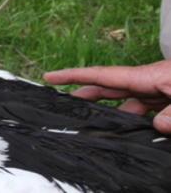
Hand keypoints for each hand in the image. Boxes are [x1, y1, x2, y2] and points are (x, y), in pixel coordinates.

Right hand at [44, 59, 170, 133]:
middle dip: (83, 95)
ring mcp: (155, 90)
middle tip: (62, 106)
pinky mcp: (166, 99)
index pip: (101, 75)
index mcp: (145, 76)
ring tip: (94, 130)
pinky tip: (133, 134)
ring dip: (111, 115)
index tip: (50, 76)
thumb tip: (156, 125)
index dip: (73, 76)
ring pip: (126, 102)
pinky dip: (134, 121)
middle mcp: (145, 82)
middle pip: (106, 89)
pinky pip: (143, 110)